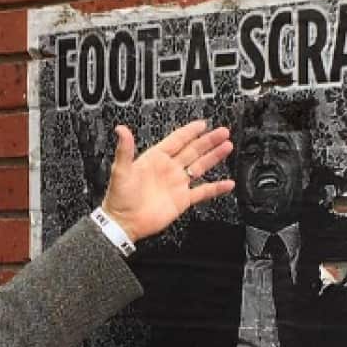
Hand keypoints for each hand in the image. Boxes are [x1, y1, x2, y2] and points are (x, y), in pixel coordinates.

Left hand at [101, 120, 234, 240]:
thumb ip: (124, 150)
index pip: (177, 140)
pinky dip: (216, 188)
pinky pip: (203, 192)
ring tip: (227, 147)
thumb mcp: (120, 171)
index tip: (202, 124)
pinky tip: (227, 183)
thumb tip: (121, 130)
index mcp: (155, 158)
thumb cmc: (119, 198)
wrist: (124, 223)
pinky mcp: (182, 200)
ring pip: (200, 166)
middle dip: (208, 141)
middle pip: (193, 150)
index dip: (190, 131)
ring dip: (214, 157)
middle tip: (222, 132)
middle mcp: (169, 169)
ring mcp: (177, 184)